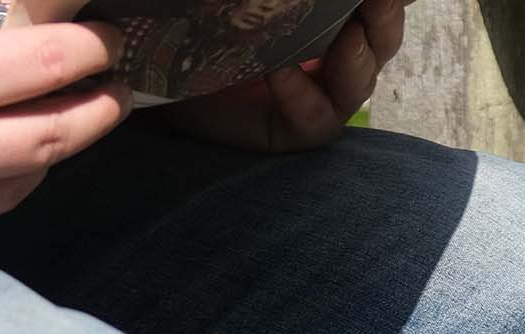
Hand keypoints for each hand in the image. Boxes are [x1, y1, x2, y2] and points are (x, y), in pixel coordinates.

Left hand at [158, 0, 411, 153]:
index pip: (368, 4)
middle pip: (379, 38)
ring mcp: (310, 91)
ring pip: (357, 80)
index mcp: (321, 10)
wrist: (138, 56)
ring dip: (359, 58)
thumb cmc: (186, 13)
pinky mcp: (287, 130)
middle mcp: (324, 49)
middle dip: (386, 20)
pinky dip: (302, 95)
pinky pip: (315, 120)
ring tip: (352, 37)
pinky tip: (281, 71)